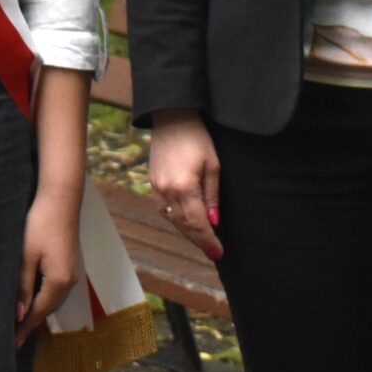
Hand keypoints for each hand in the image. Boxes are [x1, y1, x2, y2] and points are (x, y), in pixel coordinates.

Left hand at [18, 187, 80, 343]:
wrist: (60, 199)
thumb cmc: (39, 224)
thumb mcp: (26, 256)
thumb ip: (23, 286)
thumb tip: (20, 315)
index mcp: (58, 282)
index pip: (37, 313)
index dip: (24, 329)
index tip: (13, 345)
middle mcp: (69, 282)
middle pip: (47, 310)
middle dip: (30, 324)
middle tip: (13, 339)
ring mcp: (72, 273)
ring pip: (52, 300)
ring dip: (37, 312)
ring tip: (19, 324)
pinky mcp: (69, 265)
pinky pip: (55, 290)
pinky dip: (42, 299)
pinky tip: (31, 300)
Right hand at [147, 111, 224, 259]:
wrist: (171, 118)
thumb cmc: (197, 139)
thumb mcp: (213, 166)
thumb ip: (212, 196)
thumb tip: (213, 222)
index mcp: (184, 187)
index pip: (197, 224)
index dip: (208, 240)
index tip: (218, 253)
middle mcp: (166, 191)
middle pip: (184, 225)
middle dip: (199, 240)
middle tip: (213, 252)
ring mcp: (156, 188)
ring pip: (173, 220)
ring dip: (188, 232)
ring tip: (203, 240)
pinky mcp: (152, 184)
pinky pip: (164, 210)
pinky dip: (177, 220)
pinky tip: (187, 222)